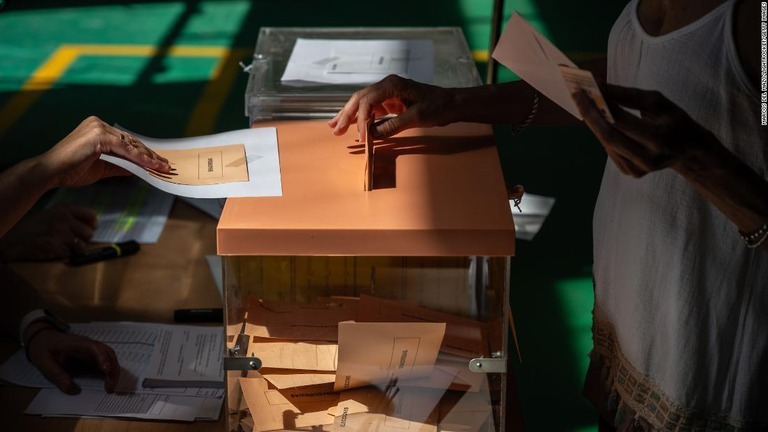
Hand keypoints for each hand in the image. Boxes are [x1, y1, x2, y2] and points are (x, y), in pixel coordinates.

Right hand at [0, 204, 96, 260]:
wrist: (15, 238)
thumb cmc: (36, 226)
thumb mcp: (53, 214)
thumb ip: (71, 217)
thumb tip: (93, 226)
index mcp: (64, 209)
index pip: (91, 215)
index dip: (92, 225)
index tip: (90, 229)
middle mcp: (63, 219)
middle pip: (89, 233)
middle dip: (83, 239)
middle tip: (71, 240)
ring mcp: (59, 233)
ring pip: (81, 245)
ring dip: (73, 248)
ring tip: (61, 245)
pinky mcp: (54, 246)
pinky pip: (69, 254)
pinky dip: (63, 254)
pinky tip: (53, 250)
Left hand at [25, 324, 119, 394]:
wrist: (42, 339)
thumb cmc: (43, 348)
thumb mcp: (44, 363)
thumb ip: (58, 376)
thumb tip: (73, 391)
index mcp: (78, 344)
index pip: (96, 348)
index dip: (103, 358)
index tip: (106, 370)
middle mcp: (89, 345)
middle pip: (108, 353)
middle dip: (113, 369)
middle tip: (110, 387)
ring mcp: (92, 350)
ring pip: (110, 358)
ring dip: (113, 372)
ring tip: (110, 387)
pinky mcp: (91, 356)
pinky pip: (105, 362)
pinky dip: (109, 372)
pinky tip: (107, 382)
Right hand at [39, 116, 171, 188]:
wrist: (51, 172)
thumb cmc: (71, 170)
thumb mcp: (102, 168)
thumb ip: (121, 166)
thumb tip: (140, 168)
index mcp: (97, 128)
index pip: (127, 141)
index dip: (144, 153)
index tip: (158, 162)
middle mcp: (99, 124)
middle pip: (132, 141)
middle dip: (150, 155)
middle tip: (166, 165)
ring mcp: (99, 128)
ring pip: (131, 145)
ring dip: (149, 157)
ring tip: (163, 167)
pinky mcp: (99, 136)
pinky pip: (125, 149)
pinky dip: (139, 158)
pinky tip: (151, 166)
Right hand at [329, 74, 455, 140]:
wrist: (452, 103)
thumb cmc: (438, 107)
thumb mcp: (416, 118)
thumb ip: (392, 126)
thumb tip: (372, 136)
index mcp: (392, 85)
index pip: (368, 101)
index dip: (361, 119)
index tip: (361, 137)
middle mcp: (386, 85)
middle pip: (360, 99)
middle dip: (346, 115)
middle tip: (335, 130)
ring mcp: (387, 93)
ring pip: (362, 103)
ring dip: (349, 116)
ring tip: (335, 128)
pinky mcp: (390, 101)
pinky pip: (371, 109)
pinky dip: (360, 118)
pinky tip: (350, 126)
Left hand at [571, 84, 717, 177]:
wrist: (689, 151)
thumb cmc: (675, 121)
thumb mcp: (660, 103)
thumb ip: (629, 96)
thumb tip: (599, 87)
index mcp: (659, 139)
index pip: (622, 121)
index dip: (602, 103)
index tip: (587, 86)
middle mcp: (647, 159)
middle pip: (608, 136)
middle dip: (589, 113)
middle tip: (577, 95)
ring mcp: (638, 169)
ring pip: (606, 144)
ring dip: (593, 122)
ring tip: (584, 102)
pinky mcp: (631, 173)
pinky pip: (611, 150)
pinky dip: (603, 133)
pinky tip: (598, 119)